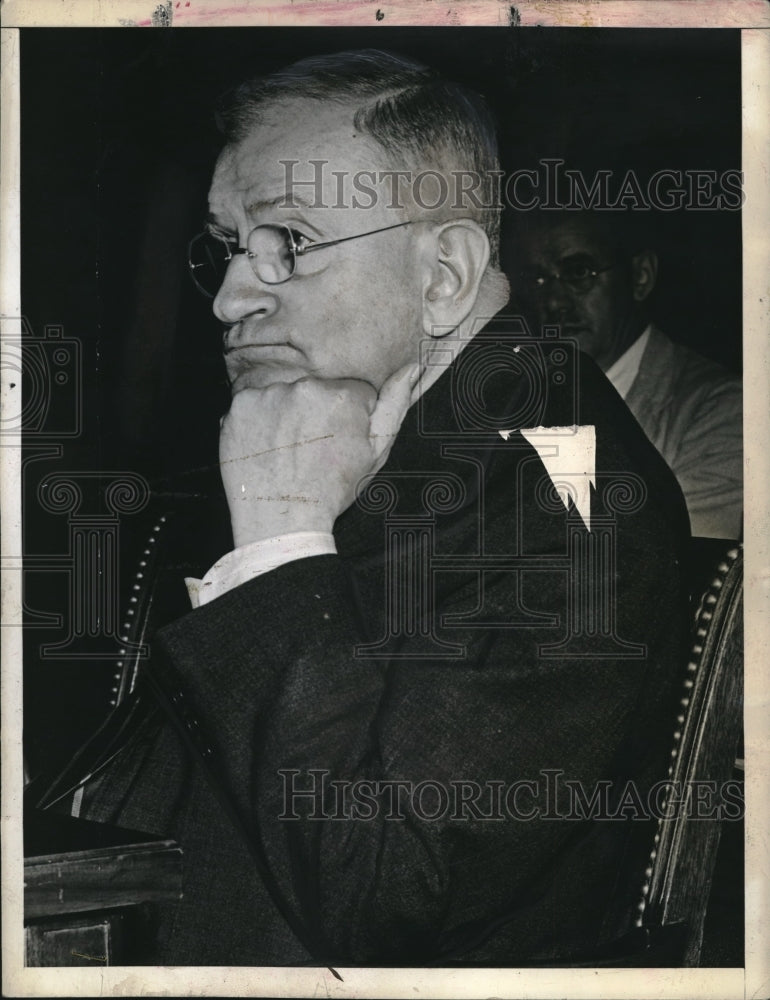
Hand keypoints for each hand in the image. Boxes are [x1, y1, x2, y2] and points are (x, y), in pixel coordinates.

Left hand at [219, 364, 418, 546]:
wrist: (282, 521)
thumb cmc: (333, 490)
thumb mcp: (375, 453)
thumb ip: (394, 406)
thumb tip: (412, 368)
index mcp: (343, 394)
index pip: (352, 391)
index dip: (350, 418)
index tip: (340, 442)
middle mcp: (305, 386)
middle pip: (318, 390)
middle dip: (318, 412)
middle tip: (313, 450)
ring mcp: (269, 395)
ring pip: (286, 395)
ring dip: (288, 414)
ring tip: (289, 451)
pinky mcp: (240, 407)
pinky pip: (256, 404)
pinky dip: (260, 421)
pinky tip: (267, 447)